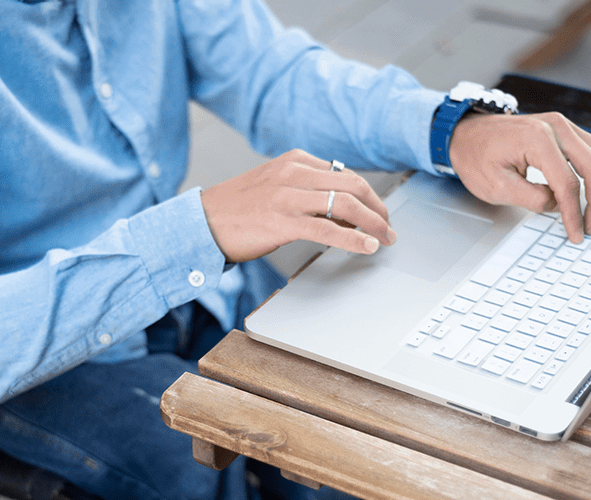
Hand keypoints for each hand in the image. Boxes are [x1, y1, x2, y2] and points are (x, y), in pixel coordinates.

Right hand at [200, 149, 396, 262]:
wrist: (202, 221)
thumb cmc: (236, 208)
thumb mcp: (273, 184)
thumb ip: (303, 188)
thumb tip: (338, 206)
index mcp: (294, 160)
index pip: (345, 173)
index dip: (369, 194)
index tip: (378, 211)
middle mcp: (293, 173)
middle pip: (353, 185)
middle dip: (378, 208)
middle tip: (388, 226)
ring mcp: (288, 196)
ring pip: (347, 205)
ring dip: (373, 224)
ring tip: (384, 238)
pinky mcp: (283, 221)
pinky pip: (329, 229)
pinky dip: (354, 239)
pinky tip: (367, 247)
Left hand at [448, 112, 590, 242]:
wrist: (466, 134)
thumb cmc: (475, 155)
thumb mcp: (496, 187)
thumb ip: (532, 198)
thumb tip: (560, 206)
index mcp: (537, 139)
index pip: (568, 183)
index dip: (575, 213)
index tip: (576, 233)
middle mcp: (556, 126)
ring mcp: (563, 125)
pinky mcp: (565, 129)